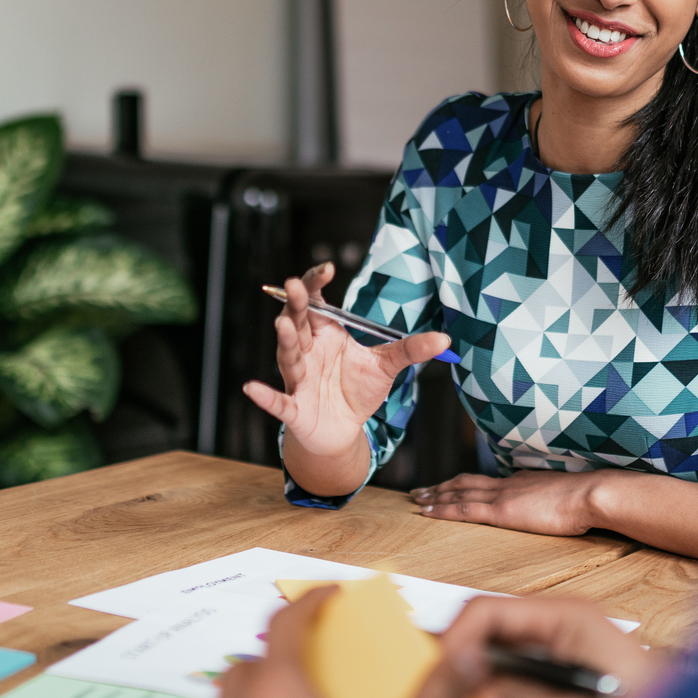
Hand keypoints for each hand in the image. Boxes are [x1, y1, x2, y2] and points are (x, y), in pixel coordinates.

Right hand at [244, 263, 448, 460]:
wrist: (344, 430)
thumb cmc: (357, 391)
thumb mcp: (386, 366)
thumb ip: (411, 350)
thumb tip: (445, 339)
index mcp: (326, 334)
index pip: (316, 302)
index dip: (316, 284)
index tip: (326, 267)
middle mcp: (307, 351)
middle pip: (297, 322)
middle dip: (296, 304)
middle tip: (295, 285)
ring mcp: (298, 379)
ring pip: (288, 356)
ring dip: (284, 341)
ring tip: (282, 324)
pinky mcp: (294, 408)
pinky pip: (278, 401)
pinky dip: (264, 396)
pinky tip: (251, 388)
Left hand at [412, 469, 604, 536]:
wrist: (590, 495)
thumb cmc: (585, 499)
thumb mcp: (563, 496)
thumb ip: (549, 499)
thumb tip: (550, 505)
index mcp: (521, 481)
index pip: (485, 482)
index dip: (463, 483)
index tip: (448, 486)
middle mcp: (506, 484)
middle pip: (465, 483)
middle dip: (440, 487)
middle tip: (420, 491)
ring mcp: (502, 496)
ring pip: (458, 493)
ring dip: (435, 496)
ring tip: (417, 499)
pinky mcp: (501, 511)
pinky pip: (463, 509)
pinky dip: (442, 509)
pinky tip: (427, 512)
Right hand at [438, 595, 671, 697]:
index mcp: (570, 618)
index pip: (488, 611)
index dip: (455, 644)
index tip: (441, 682)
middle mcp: (561, 622)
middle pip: (485, 629)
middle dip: (461, 664)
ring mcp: (558, 644)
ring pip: (492, 651)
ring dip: (476, 682)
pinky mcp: (557, 667)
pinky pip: (509, 671)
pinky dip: (493, 693)